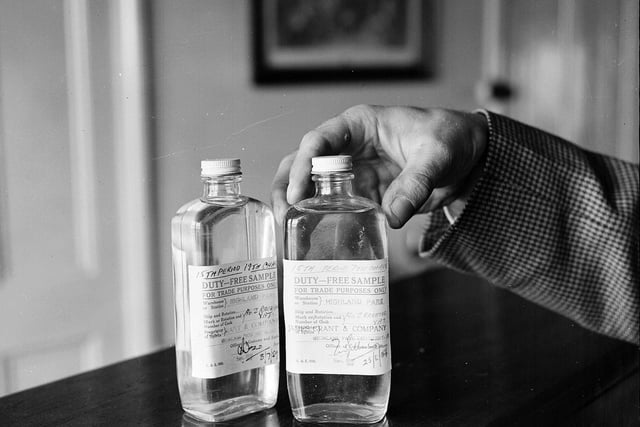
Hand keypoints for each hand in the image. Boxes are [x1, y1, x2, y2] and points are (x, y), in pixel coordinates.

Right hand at [271, 105, 487, 227]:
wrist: (470, 156)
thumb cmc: (450, 139)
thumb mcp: (436, 156)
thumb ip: (415, 184)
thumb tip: (392, 216)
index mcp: (359, 125)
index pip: (319, 141)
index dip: (303, 165)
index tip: (298, 194)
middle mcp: (349, 148)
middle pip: (303, 163)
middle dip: (288, 187)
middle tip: (284, 215)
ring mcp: (354, 173)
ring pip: (313, 187)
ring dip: (299, 208)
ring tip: (292, 233)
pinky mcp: (364, 194)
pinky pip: (337, 208)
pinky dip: (324, 223)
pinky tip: (316, 241)